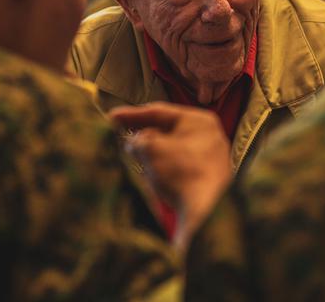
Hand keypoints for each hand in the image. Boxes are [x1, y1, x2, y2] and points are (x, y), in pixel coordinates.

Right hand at [110, 102, 232, 249]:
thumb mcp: (150, 150)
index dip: (132, 114)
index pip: (160, 112)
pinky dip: (163, 169)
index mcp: (200, 121)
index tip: (113, 117)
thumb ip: (137, 140)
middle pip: (167, 131)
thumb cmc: (180, 173)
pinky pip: (180, 167)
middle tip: (121, 137)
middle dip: (143, 135)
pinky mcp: (208, 180)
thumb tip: (134, 143)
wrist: (205, 212)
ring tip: (133, 158)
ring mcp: (211, 159)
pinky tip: (150, 176)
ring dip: (152, 154)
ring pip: (172, 151)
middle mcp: (210, 137)